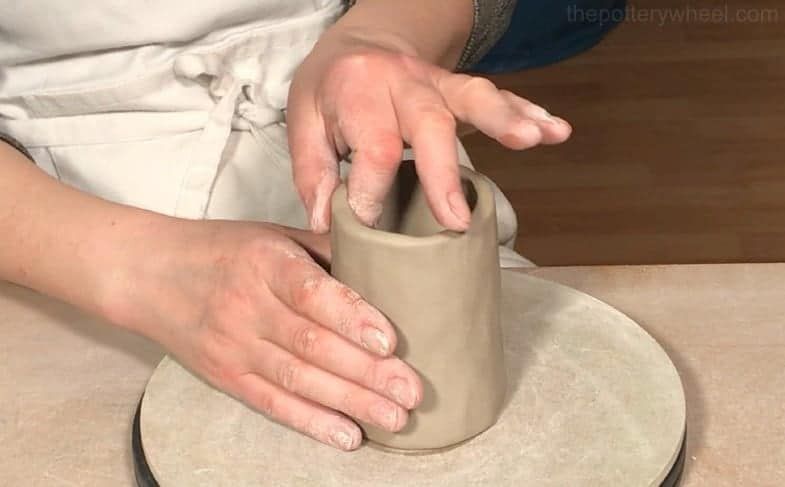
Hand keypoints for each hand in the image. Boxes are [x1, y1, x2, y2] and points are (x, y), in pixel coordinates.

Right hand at [111, 219, 421, 449]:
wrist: (148, 273)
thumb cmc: (221, 250)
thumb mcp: (271, 235)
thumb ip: (325, 250)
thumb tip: (385, 263)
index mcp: (264, 262)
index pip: (310, 292)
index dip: (351, 317)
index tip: (390, 340)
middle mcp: (248, 306)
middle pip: (312, 345)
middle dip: (367, 372)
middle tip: (411, 392)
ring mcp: (234, 346)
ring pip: (298, 379)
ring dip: (350, 402)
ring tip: (393, 418)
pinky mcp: (226, 376)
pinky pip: (272, 404)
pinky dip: (311, 422)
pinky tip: (347, 434)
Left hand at [288, 27, 571, 233]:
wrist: (359, 44)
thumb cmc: (330, 90)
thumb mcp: (303, 122)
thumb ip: (313, 172)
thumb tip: (326, 222)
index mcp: (357, 89)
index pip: (371, 146)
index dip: (371, 191)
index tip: (369, 226)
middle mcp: (402, 81)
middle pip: (428, 121)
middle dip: (443, 171)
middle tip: (456, 222)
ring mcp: (437, 82)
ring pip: (474, 97)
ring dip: (507, 119)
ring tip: (538, 138)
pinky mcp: (459, 89)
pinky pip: (496, 96)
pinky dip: (527, 112)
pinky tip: (555, 130)